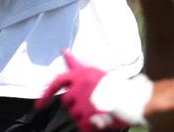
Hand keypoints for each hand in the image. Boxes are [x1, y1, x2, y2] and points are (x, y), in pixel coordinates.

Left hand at [36, 50, 151, 130]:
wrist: (135, 98)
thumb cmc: (113, 84)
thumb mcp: (93, 70)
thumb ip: (76, 63)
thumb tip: (63, 50)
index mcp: (80, 75)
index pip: (57, 83)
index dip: (46, 94)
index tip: (38, 106)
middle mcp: (80, 87)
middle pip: (67, 102)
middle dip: (75, 104)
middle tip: (90, 103)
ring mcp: (85, 104)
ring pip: (74, 115)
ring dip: (82, 115)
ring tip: (98, 110)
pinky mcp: (91, 119)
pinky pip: (82, 127)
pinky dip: (87, 128)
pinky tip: (96, 123)